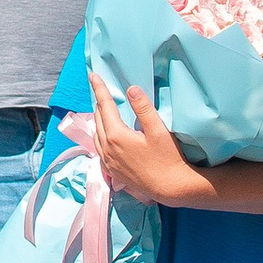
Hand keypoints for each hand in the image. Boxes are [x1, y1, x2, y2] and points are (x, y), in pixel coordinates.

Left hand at [89, 73, 207, 208]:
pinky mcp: (112, 171)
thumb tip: (130, 89)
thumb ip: (143, 108)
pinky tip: (107, 134)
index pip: (104, 106)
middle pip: (98, 119)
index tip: (92, 75)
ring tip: (103, 108)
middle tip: (100, 89)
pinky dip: (101, 136)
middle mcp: (107, 148)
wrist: (170, 188)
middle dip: (99, 102)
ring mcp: (108, 161)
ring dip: (99, 119)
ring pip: (97, 134)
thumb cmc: (168, 158)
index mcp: (117, 136)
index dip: (99, 89)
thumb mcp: (158, 130)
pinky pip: (99, 148)